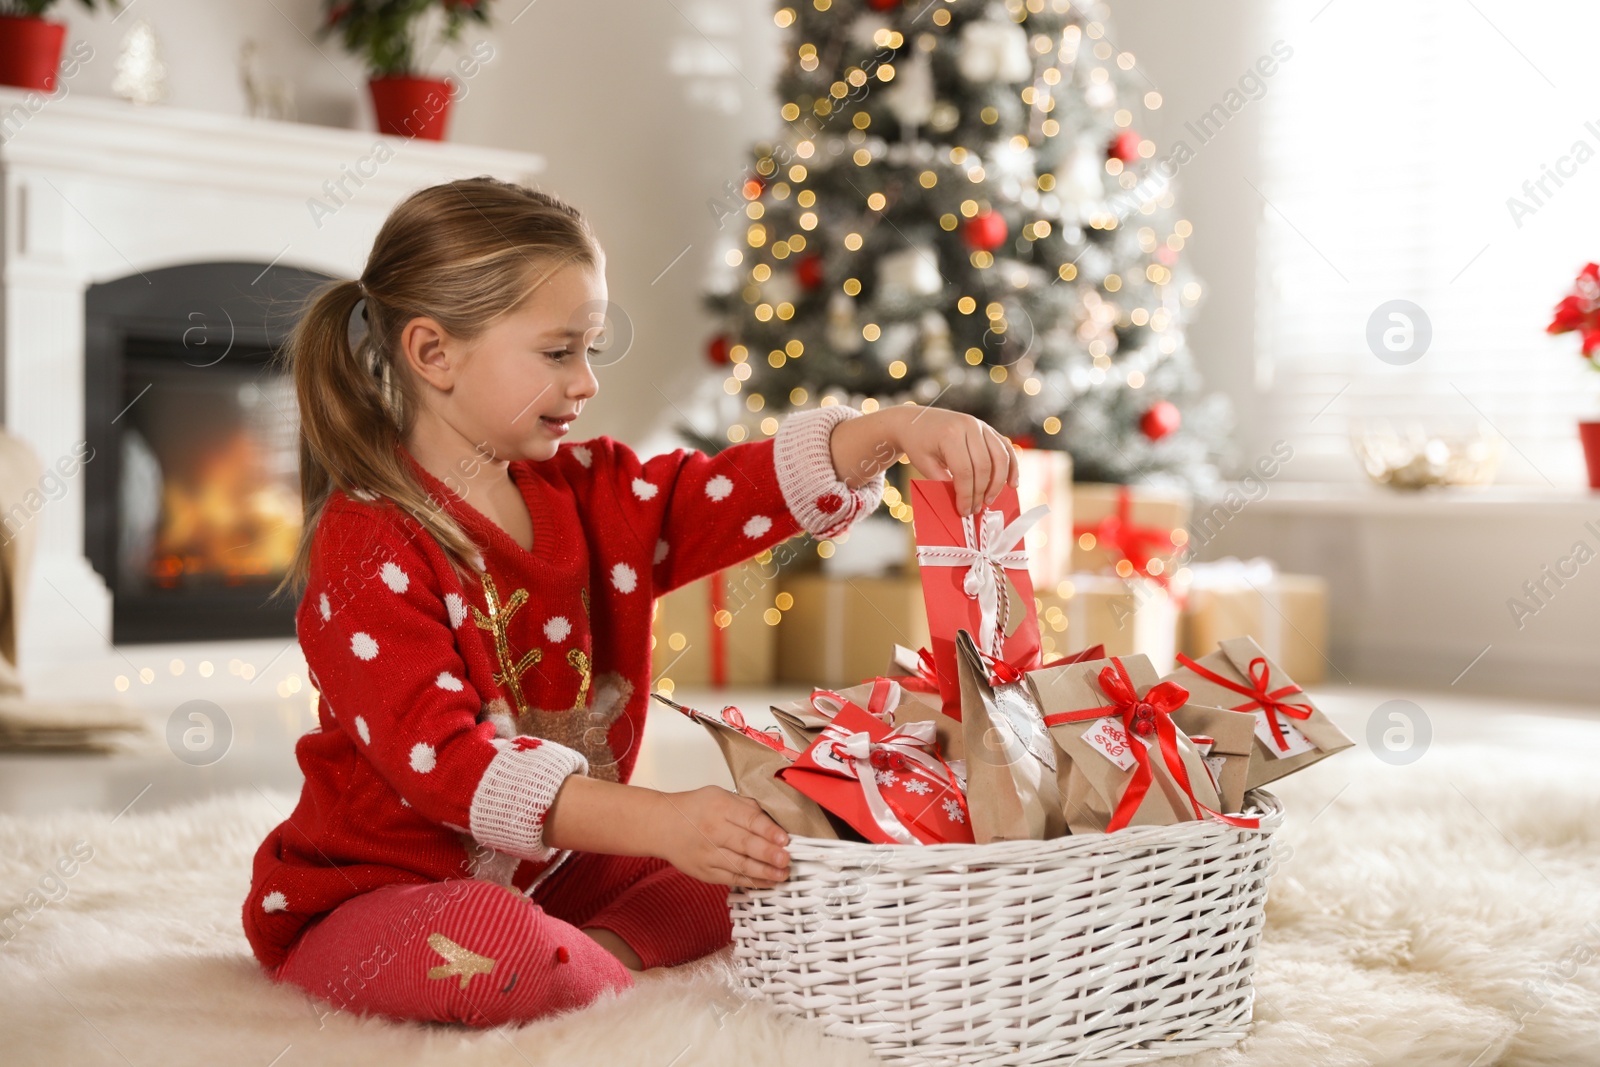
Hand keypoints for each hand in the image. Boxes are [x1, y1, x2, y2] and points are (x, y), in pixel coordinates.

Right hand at [651, 786, 789, 888]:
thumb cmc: (694, 808)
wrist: (662, 825)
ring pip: (739, 865)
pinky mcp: (705, 872)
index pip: (748, 819)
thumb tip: (773, 822)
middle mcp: (713, 831)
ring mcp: (708, 854)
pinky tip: (766, 882)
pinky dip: (750, 882)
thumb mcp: (719, 795)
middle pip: (745, 844)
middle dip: (768, 854)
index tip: (785, 839)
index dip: (768, 831)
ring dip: (764, 872)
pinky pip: (731, 878)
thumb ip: (746, 807)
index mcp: (720, 807)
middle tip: (786, 859)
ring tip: (782, 874)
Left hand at [892, 406, 1019, 516]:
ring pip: (1000, 457)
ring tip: (990, 500)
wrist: (915, 421)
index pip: (964, 471)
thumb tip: (965, 502)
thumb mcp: (925, 465)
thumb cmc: (918, 444)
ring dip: (999, 482)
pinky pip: (1006, 448)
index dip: (966, 495)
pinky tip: (1012, 484)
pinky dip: (1012, 467)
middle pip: (984, 466)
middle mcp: (969, 426)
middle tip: (976, 509)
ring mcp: (981, 425)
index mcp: (950, 435)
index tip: (964, 511)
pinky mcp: (988, 429)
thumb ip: (944, 482)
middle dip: (981, 492)